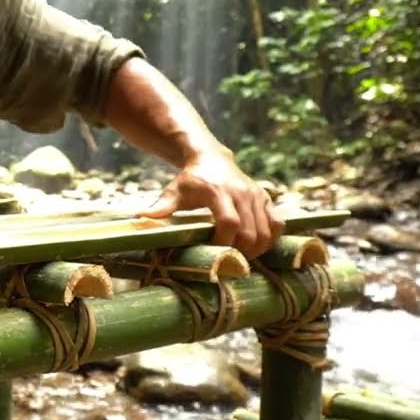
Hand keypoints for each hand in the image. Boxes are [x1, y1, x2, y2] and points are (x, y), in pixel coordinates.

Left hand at [138, 150, 284, 257]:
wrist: (210, 158)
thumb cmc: (190, 179)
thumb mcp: (174, 191)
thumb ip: (161, 207)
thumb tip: (141, 218)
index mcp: (218, 192)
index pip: (229, 221)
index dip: (225, 241)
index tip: (216, 253)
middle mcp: (241, 192)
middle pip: (251, 231)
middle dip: (242, 251)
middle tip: (230, 261)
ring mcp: (256, 195)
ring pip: (268, 230)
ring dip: (258, 249)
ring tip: (243, 257)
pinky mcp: (265, 198)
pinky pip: (278, 222)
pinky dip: (272, 238)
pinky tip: (258, 246)